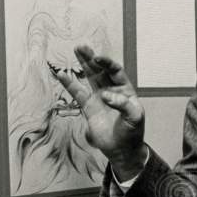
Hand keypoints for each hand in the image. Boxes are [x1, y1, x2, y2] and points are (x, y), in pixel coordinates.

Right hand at [51, 45, 147, 179]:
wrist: (122, 149)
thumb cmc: (132, 132)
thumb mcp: (134, 117)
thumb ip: (123, 105)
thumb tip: (106, 96)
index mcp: (125, 90)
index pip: (116, 71)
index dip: (107, 64)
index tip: (98, 59)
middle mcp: (111, 90)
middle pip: (100, 70)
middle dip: (92, 58)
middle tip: (82, 47)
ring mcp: (99, 97)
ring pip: (89, 77)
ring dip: (83, 65)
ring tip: (76, 50)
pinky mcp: (89, 107)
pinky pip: (78, 93)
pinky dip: (70, 84)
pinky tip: (62, 75)